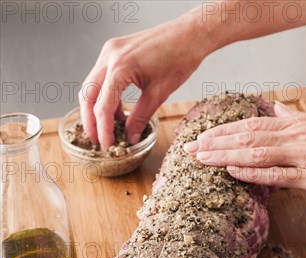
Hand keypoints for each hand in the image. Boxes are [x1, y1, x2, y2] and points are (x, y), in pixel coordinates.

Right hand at [79, 19, 204, 148]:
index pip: (102, 106)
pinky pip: (102, 77)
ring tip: (109, 129)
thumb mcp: (159, 94)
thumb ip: (140, 118)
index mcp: (120, 67)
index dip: (103, 130)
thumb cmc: (179, 59)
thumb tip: (130, 138)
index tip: (107, 146)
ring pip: (91, 86)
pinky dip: (105, 96)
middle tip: (98, 141)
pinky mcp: (114, 51)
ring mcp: (109, 51)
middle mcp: (109, 56)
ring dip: (96, 109)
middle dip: (90, 121)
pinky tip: (117, 112)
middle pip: (87, 95)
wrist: (189, 34)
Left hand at [183, 102, 305, 193]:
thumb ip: (294, 117)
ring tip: (201, 159)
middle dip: (214, 143)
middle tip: (189, 150)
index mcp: (299, 124)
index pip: (252, 124)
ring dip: (225, 156)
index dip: (224, 131)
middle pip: (247, 137)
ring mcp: (305, 157)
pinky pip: (278, 175)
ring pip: (257, 153)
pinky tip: (232, 172)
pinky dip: (253, 172)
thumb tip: (273, 109)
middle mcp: (298, 136)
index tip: (202, 137)